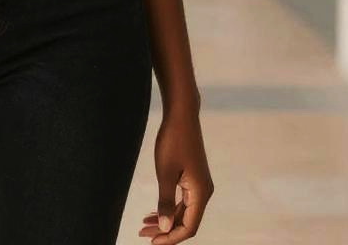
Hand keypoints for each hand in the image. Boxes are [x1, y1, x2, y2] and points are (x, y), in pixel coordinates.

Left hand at [138, 106, 213, 241]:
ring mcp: (199, 184)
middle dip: (165, 230)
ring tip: (145, 224)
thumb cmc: (173, 141)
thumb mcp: (165, 172)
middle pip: (186, 221)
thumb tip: (166, 226)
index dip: (171, 237)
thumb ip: (166, 201)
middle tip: (143, 233)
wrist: (182, 115)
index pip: (188, 227)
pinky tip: (155, 211)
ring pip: (183, 211)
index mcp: (200, 193)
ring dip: (166, 219)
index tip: (152, 241)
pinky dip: (169, 207)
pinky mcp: (193, 177)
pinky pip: (183, 200)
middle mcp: (203, 192)